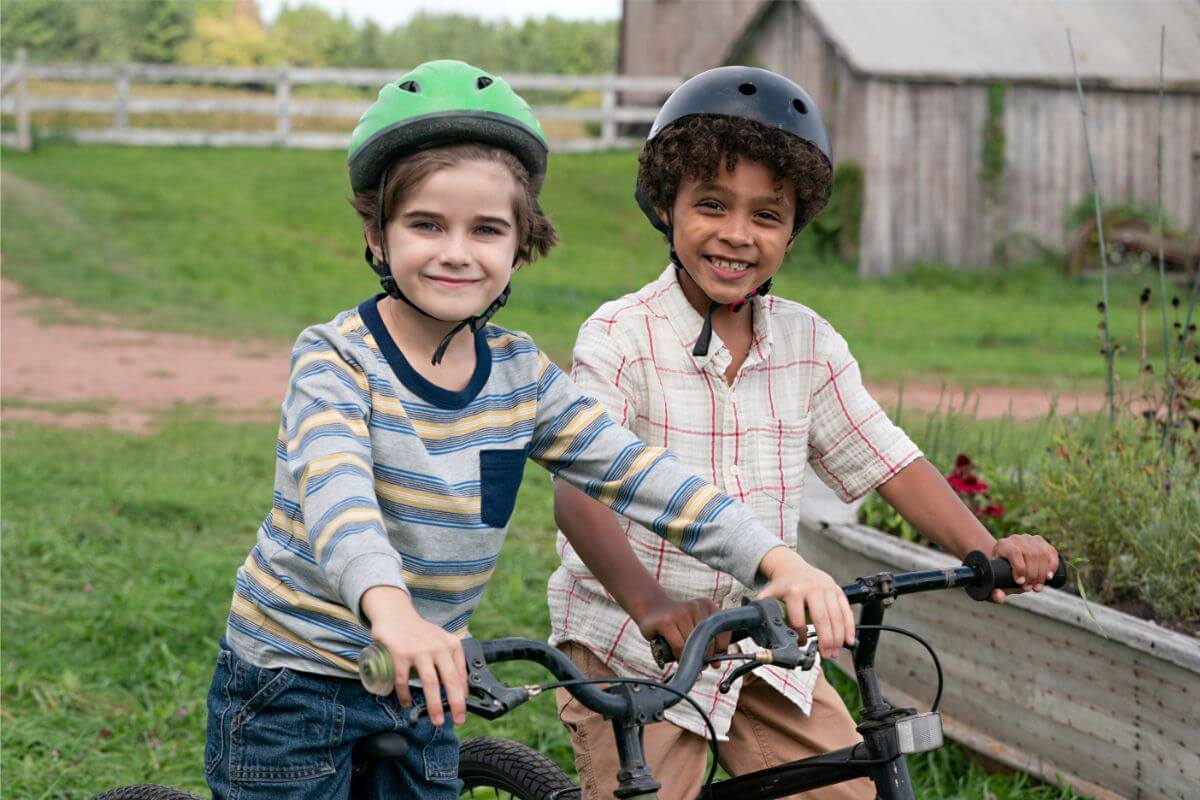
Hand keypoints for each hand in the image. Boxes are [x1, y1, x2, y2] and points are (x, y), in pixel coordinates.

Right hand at [361, 586, 466, 725]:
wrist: (396, 614)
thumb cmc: (420, 632)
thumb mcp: (442, 641)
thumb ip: (450, 660)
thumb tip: (460, 688)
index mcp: (451, 645)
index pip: (461, 674)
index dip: (463, 694)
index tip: (463, 710)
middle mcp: (438, 647)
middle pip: (450, 680)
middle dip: (456, 704)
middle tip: (458, 721)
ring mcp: (419, 650)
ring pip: (430, 683)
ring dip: (434, 705)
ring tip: (436, 720)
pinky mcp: (400, 654)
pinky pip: (404, 680)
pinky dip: (405, 695)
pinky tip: (406, 703)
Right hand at [634, 594, 729, 667]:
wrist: (650, 608)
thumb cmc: (677, 622)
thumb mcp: (696, 623)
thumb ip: (709, 639)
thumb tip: (716, 665)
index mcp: (707, 605)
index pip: (722, 631)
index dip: (720, 649)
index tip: (714, 660)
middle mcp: (696, 606)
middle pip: (707, 640)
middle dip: (704, 657)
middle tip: (699, 665)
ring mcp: (680, 612)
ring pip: (693, 644)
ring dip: (690, 657)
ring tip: (686, 660)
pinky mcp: (666, 621)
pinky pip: (679, 646)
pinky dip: (679, 656)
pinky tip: (677, 658)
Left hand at [755, 548, 854, 659]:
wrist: (793, 567)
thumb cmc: (782, 585)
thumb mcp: (770, 593)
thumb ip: (763, 608)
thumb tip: (753, 624)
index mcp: (794, 591)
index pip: (798, 618)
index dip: (800, 635)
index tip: (800, 644)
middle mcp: (813, 588)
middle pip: (822, 618)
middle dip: (825, 639)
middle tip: (826, 655)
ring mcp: (827, 589)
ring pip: (836, 616)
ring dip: (838, 637)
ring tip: (834, 652)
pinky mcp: (838, 590)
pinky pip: (846, 610)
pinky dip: (849, 627)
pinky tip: (849, 640)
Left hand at [990, 534, 1059, 603]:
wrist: (1006, 562)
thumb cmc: (1000, 574)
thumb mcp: (996, 582)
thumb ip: (994, 593)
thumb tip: (999, 597)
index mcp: (1003, 545)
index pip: (1014, 552)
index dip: (1020, 568)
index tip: (1021, 583)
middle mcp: (1016, 539)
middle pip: (1030, 555)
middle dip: (1032, 575)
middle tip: (1029, 588)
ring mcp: (1030, 539)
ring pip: (1041, 554)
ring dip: (1041, 574)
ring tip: (1037, 587)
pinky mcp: (1041, 542)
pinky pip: (1051, 552)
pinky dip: (1052, 566)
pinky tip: (1049, 577)